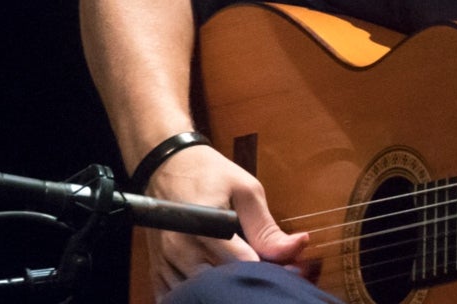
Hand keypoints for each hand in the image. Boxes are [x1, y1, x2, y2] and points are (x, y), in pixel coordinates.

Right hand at [141, 144, 307, 297]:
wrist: (167, 167)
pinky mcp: (158, 270)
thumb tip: (298, 246)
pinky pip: (178, 296)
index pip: (243, 266)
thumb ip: (267, 227)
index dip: (269, 269)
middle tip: (263, 268)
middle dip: (246, 280)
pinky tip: (214, 277)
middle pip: (221, 285)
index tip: (286, 266)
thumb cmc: (209, 174)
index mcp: (204, 227)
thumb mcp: (245, 190)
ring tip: (240, 269)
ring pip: (201, 293)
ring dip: (222, 287)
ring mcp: (166, 263)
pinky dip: (199, 292)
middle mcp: (181, 249)